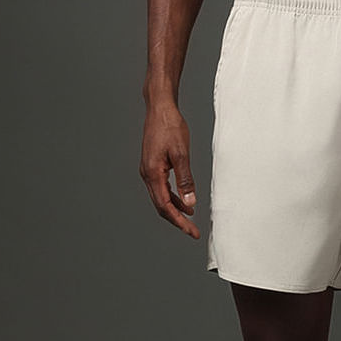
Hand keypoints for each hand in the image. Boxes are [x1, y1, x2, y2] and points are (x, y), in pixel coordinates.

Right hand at [140, 103, 200, 238]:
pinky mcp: (152, 166)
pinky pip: (162, 188)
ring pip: (161, 198)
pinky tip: (185, 201)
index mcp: (153, 174)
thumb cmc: (170, 127)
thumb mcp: (181, 154)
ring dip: (176, 210)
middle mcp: (147, 175)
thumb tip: (190, 203)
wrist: (159, 108)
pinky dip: (173, 198)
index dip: (179, 222)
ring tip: (191, 219)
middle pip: (161, 206)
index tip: (192, 232)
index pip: (166, 206)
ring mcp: (148, 171)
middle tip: (193, 232)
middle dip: (177, 220)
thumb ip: (186, 180)